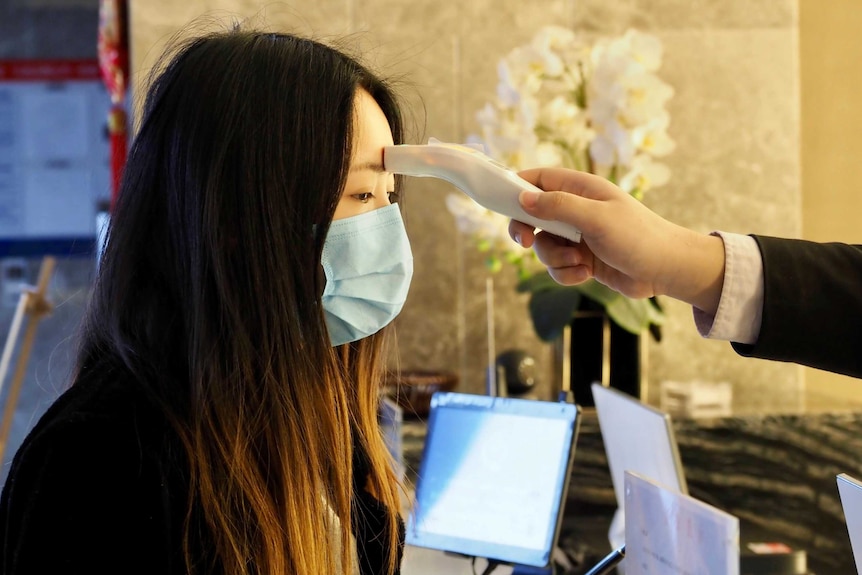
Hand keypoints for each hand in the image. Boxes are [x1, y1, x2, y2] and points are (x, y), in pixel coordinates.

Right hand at [510, 168, 725, 314]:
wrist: (667, 270)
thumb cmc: (638, 237)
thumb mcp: (596, 219)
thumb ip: (558, 207)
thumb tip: (523, 199)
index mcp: (581, 189)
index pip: (539, 179)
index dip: (517, 188)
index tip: (501, 204)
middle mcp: (577, 209)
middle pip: (533, 215)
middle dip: (528, 231)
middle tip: (526, 243)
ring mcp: (578, 235)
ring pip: (544, 246)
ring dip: (555, 259)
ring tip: (579, 263)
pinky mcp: (582, 259)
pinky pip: (557, 266)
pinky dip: (566, 273)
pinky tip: (586, 274)